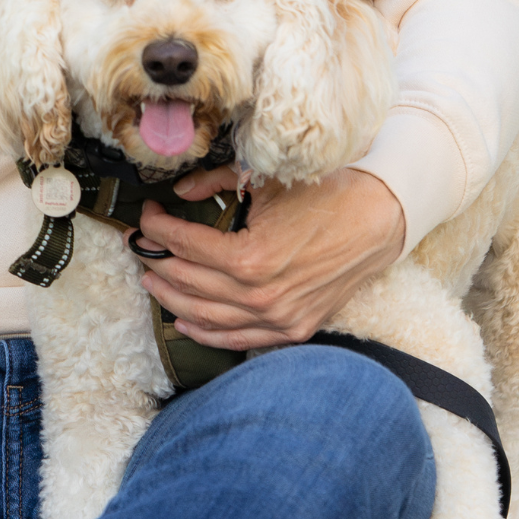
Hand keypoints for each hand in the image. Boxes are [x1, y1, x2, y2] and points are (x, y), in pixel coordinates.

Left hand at [136, 165, 405, 351]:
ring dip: (173, 299)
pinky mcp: (293, 329)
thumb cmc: (324, 195)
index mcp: (250, 257)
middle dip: (157, 261)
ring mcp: (277, 318)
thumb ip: (216, 184)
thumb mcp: (265, 180)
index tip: (147, 214)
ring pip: (207, 316)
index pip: (185, 245)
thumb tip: (180, 192)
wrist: (377, 221)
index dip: (158, 228)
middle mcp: (260, 296)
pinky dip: (208, 332)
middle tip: (141, 245)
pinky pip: (239, 339)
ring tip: (151, 282)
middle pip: (189, 282)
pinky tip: (185, 321)